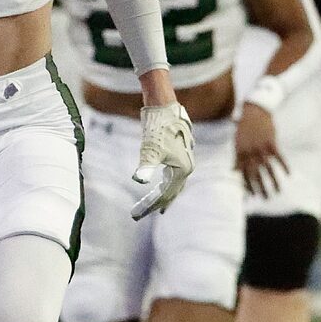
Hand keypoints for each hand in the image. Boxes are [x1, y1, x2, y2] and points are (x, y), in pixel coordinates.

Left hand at [130, 102, 194, 219]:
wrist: (164, 105)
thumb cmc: (157, 127)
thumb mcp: (149, 148)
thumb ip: (146, 166)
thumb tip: (139, 180)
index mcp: (182, 169)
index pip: (164, 195)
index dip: (149, 206)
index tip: (134, 215)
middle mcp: (186, 167)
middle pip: (169, 192)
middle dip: (153, 204)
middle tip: (137, 214)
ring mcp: (183, 160)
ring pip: (172, 185)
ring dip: (160, 195)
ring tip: (151, 206)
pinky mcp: (178, 153)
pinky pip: (172, 176)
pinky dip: (164, 184)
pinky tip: (159, 185)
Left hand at [234, 103, 286, 197]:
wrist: (254, 110)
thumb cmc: (244, 127)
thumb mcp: (237, 142)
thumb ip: (237, 157)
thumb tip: (233, 170)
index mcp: (240, 153)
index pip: (243, 173)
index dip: (248, 185)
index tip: (252, 195)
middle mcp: (250, 152)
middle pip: (256, 174)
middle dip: (260, 188)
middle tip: (265, 198)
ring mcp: (261, 148)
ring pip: (268, 169)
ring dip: (273, 181)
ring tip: (277, 191)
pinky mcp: (272, 143)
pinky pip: (279, 158)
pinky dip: (284, 166)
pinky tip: (288, 174)